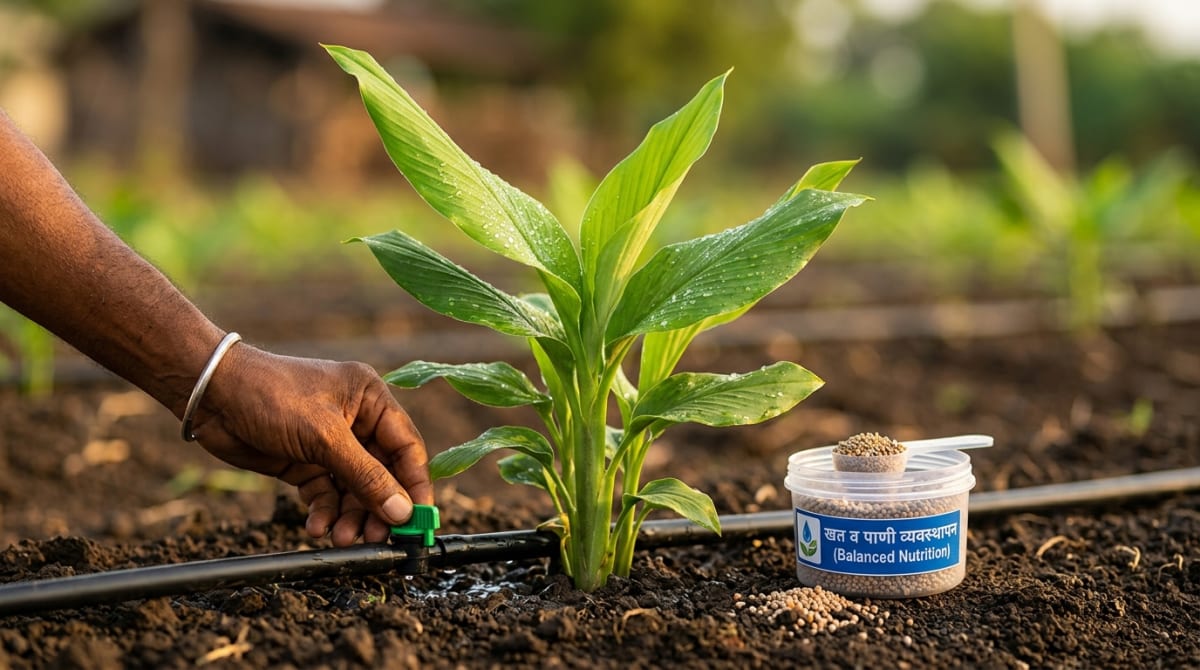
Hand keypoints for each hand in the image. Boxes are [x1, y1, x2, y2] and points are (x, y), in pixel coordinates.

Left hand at [185, 343, 433, 545]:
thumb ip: (366, 476)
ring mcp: (330, 443)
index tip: (418, 521)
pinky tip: (316, 527)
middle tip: (377, 539)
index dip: (415, 485)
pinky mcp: (305, 461)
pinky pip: (326, 494)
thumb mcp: (324, 437)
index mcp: (371, 400)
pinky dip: (324, 512)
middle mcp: (356, 420)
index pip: (407, 446)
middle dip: (379, 507)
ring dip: (350, 516)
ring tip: (341, 539)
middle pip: (382, 473)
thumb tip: (402, 511)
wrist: (211, 395)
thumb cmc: (271, 396)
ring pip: (354, 489)